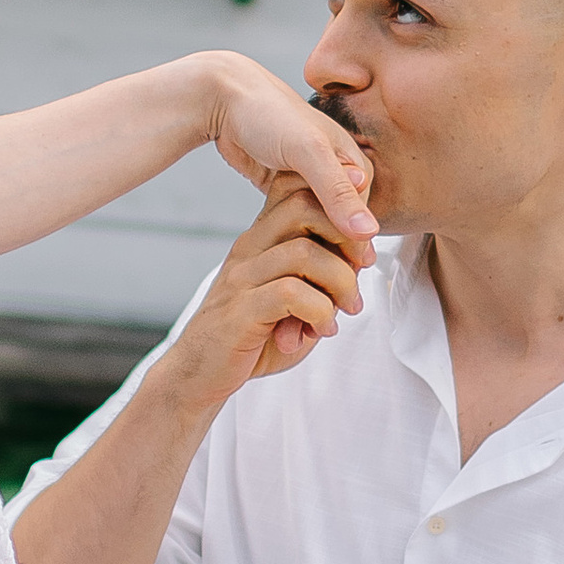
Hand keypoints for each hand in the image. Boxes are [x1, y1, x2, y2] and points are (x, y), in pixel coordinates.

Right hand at [167, 175, 368, 409]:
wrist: (199, 375)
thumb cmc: (253, 336)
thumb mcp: (293, 299)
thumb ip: (321, 276)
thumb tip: (364, 259)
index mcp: (261, 238)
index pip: (297, 188)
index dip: (340, 209)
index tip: (361, 251)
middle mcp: (249, 247)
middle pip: (304, 207)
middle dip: (347, 238)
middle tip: (362, 272)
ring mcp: (241, 277)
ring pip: (304, 252)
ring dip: (340, 282)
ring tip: (346, 309)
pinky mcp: (240, 310)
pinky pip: (291, 293)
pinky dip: (320, 311)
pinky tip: (322, 329)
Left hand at [200, 54, 373, 245]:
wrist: (225, 100)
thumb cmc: (271, 114)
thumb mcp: (309, 151)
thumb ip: (338, 193)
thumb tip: (369, 232)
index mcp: (356, 166)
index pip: (362, 221)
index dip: (348, 246)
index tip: (331, 264)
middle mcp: (338, 176)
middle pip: (339, 226)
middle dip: (323, 242)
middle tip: (303, 258)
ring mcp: (311, 183)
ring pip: (315, 225)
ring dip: (304, 237)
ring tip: (287, 248)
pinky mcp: (286, 190)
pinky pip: (293, 218)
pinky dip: (286, 227)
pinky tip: (275, 236)